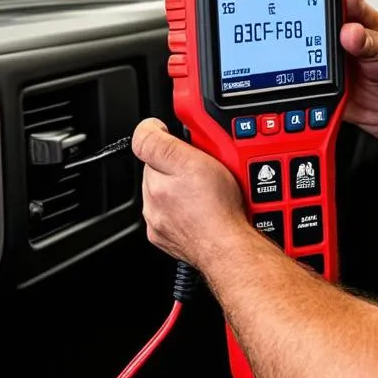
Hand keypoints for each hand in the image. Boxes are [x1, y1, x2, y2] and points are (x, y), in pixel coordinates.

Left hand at [132, 118, 250, 270]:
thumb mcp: (194, 160)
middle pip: (162, 171)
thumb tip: (148, 127)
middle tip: (205, 168)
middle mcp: (153, 206)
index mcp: (154, 184)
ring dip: (186, 188)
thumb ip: (162, 142)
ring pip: (171, 194)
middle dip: (181, 165)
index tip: (180, 139)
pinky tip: (206, 209)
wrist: (230, 249)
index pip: (149, 148)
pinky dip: (189, 210)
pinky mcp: (172, 239)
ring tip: (210, 192)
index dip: (167, 138)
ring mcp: (162, 224)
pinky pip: (178, 215)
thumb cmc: (219, 211)